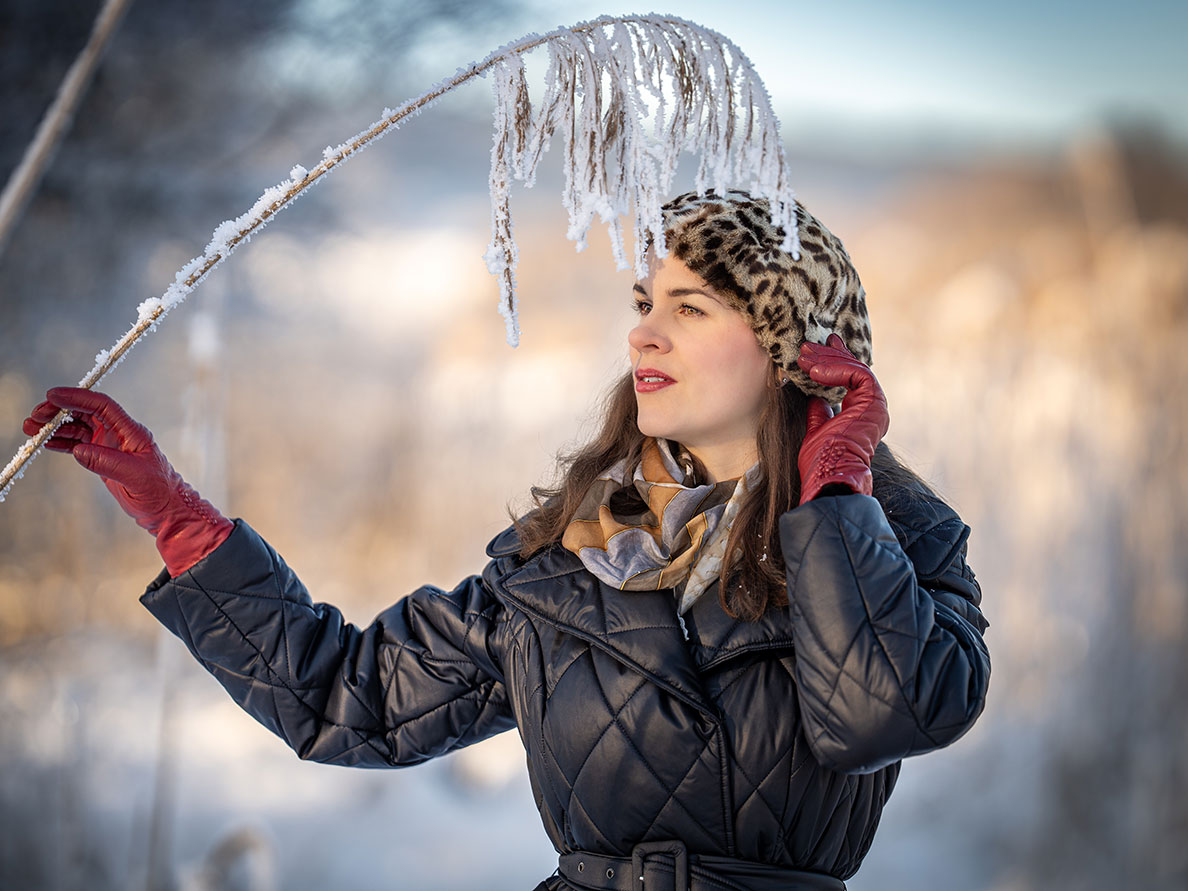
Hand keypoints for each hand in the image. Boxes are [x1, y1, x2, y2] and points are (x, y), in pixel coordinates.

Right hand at [24, 387, 232, 576]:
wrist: (166, 509)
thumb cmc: (158, 492)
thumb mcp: (134, 477)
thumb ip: (106, 462)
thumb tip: (79, 450)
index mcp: (131, 431)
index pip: (102, 405)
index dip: (77, 397)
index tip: (52, 396)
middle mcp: (120, 433)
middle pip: (85, 412)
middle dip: (58, 411)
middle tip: (35, 416)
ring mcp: (110, 444)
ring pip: (78, 426)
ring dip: (55, 426)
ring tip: (31, 429)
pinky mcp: (103, 457)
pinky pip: (77, 443)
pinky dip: (60, 441)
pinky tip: (46, 442)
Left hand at [795, 333, 889, 504]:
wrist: (829, 475)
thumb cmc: (821, 461)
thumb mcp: (816, 430)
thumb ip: (819, 412)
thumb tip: (814, 396)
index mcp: (861, 415)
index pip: (851, 380)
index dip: (836, 361)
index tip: (818, 350)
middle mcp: (872, 409)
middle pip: (853, 372)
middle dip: (829, 356)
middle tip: (807, 348)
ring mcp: (875, 406)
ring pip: (855, 370)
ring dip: (829, 360)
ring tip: (806, 358)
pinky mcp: (874, 402)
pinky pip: (858, 375)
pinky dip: (836, 369)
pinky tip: (815, 371)